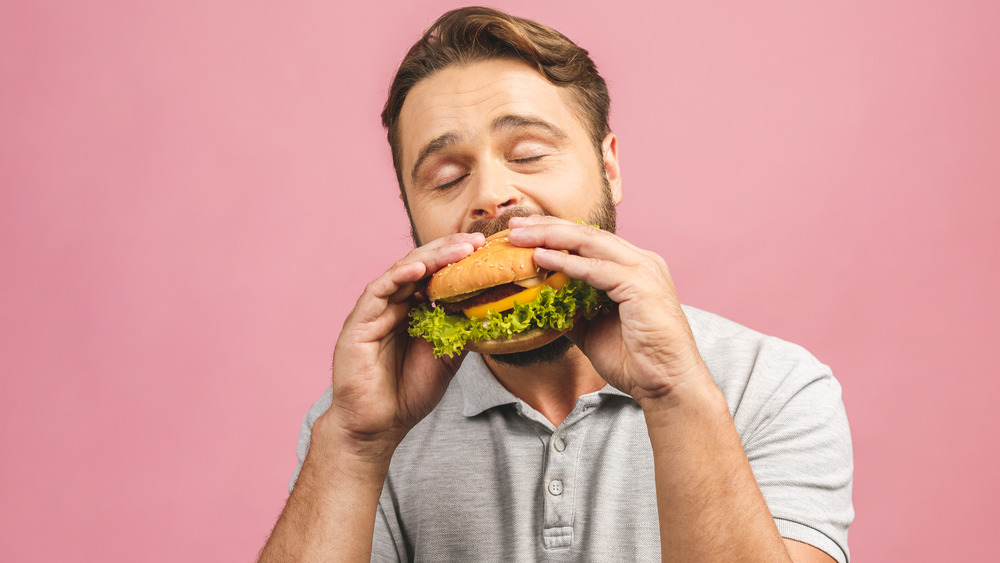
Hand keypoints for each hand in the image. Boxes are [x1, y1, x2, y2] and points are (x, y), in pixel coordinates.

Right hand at [319, 232, 485, 462]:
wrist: (379, 426)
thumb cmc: (408, 393)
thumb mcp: (447, 358)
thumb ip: (461, 331)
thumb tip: (490, 308)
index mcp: (412, 311)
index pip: (436, 276)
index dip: (458, 261)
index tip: (486, 250)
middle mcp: (392, 305)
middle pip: (421, 267)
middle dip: (449, 251)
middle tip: (477, 242)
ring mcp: (374, 311)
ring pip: (402, 272)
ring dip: (431, 259)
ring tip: (458, 249)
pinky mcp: (358, 322)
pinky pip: (379, 292)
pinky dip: (399, 277)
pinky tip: (421, 270)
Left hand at [507, 216, 707, 403]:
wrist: (666, 385)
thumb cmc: (635, 361)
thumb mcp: (592, 329)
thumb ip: (570, 309)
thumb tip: (538, 303)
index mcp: (632, 267)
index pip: (588, 240)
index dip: (553, 232)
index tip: (522, 232)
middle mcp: (641, 261)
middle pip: (586, 234)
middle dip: (547, 226)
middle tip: (514, 225)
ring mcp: (644, 270)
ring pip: (590, 243)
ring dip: (550, 237)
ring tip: (520, 237)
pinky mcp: (641, 286)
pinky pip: (596, 269)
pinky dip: (567, 263)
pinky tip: (541, 258)